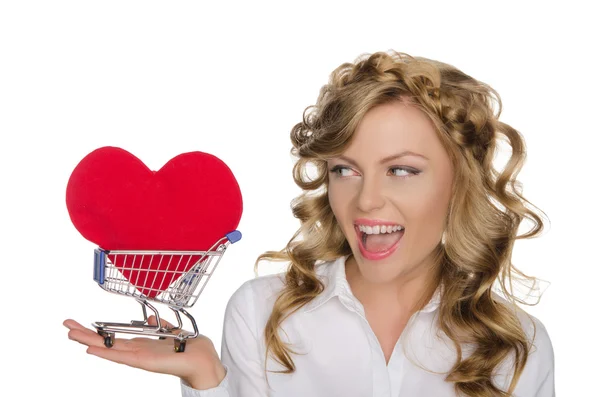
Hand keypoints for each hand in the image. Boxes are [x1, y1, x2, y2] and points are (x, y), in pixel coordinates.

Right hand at [64, 317, 225, 389]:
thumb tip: (152, 318)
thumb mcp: (175, 332)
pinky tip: (91, 349)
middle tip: (67, 325)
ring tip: (71, 334)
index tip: (82, 325)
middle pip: (106, 342)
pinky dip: (106, 353)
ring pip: (108, 349)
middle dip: (86, 334)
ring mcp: (139, 358)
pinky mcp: (144, 362)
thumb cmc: (192, 349)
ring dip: (89, 341)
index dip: (99, 332)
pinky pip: (121, 357)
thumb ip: (163, 326)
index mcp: (144, 344)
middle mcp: (138, 351)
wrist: (204, 360)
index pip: (116, 337)